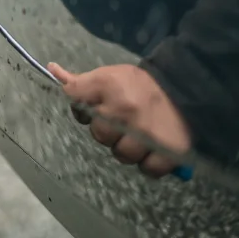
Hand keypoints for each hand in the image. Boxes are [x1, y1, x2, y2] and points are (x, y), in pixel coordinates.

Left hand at [48, 63, 190, 177]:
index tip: (99, 105)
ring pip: (122, 155)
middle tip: (125, 120)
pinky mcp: (168, 152)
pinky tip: (154, 148)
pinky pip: (148, 169)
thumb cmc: (140, 84)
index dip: (85, 108)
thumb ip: (80, 81)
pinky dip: (150, 162)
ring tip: (140, 134)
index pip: (76, 102)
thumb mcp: (110, 75)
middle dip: (109, 130)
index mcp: (109, 87)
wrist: (186, 86)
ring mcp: (147, 134)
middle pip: (100, 135)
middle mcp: (126, 111)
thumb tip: (52, 69)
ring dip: (129, 148)